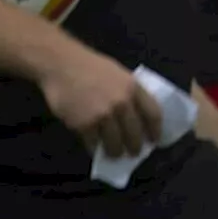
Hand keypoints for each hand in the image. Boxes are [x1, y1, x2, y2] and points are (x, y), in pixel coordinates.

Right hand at [38, 48, 162, 157]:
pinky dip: (95, 148)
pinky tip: (96, 148)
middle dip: (135, 147)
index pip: (153, 114)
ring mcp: (103, 115)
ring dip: (116, 152)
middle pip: (135, 133)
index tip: (154, 140)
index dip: (156, 130)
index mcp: (133, 88)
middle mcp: (122, 103)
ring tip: (115, 154)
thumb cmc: (91, 67)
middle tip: (134, 153)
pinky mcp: (84, 125)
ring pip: (115, 143)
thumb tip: (136, 114)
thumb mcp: (120, 74)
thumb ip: (130, 93)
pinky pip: (93, 143)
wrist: (62, 64)